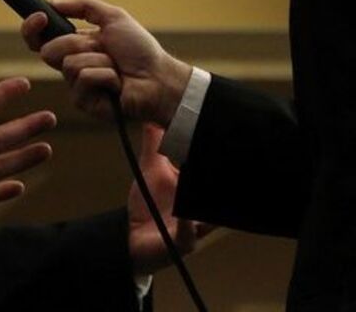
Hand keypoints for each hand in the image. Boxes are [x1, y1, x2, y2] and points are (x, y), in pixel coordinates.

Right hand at [21, 0, 190, 126]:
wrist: (158, 77)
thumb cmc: (139, 50)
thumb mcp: (113, 17)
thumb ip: (83, 7)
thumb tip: (52, 2)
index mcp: (73, 46)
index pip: (39, 39)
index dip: (32, 28)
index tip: (40, 16)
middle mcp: (70, 65)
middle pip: (49, 51)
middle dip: (76, 44)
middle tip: (102, 48)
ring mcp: (75, 86)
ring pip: (70, 64)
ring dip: (99, 60)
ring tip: (116, 67)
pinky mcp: (83, 102)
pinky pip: (85, 79)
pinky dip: (106, 75)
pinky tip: (117, 82)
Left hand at [128, 124, 210, 273]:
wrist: (131, 236)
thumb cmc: (147, 202)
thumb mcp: (151, 167)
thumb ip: (154, 140)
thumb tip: (153, 112)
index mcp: (195, 186)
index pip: (210, 169)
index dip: (216, 156)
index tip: (222, 137)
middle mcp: (201, 205)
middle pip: (214, 190)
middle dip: (218, 178)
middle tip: (224, 162)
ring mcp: (195, 225)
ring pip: (209, 214)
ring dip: (206, 202)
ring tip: (205, 186)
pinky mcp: (183, 242)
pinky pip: (190, 234)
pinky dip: (189, 225)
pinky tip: (188, 216)